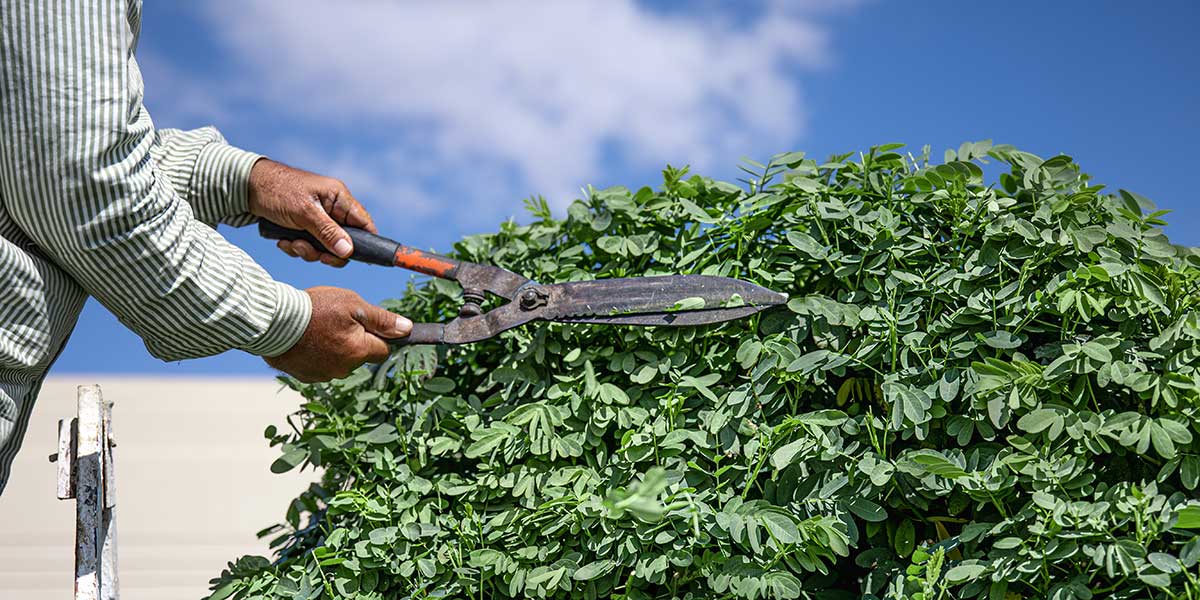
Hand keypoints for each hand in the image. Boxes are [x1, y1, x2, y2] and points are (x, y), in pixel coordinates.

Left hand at [248, 158, 375, 267]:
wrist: (245, 188)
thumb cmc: (277, 191)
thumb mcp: (304, 213)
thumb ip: (328, 233)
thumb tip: (348, 252)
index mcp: (339, 198)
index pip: (364, 223)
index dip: (366, 242)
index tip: (356, 257)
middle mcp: (331, 209)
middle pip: (344, 241)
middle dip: (326, 251)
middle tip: (314, 254)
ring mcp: (317, 219)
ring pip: (324, 247)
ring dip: (307, 251)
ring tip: (291, 243)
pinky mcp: (303, 227)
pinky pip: (308, 246)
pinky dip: (296, 247)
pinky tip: (282, 240)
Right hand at [264, 287, 412, 381]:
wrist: (272, 322)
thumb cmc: (315, 309)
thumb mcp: (353, 305)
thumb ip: (381, 319)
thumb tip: (407, 329)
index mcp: (359, 351)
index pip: (383, 350)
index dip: (378, 335)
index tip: (366, 323)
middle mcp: (344, 369)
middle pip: (361, 356)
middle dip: (355, 341)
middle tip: (336, 320)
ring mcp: (323, 375)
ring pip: (340, 361)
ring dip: (335, 347)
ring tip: (318, 327)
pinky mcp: (305, 376)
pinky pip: (320, 365)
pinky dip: (317, 354)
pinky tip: (306, 339)